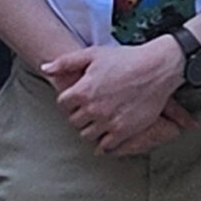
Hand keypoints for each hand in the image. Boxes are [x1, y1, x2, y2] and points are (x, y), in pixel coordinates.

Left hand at [42, 37, 188, 155]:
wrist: (157, 68)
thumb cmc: (125, 59)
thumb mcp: (92, 54)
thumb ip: (65, 62)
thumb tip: (44, 68)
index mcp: (82, 91)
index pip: (63, 105)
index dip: (70, 101)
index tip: (79, 98)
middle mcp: (92, 109)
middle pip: (74, 121)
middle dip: (80, 115)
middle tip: (90, 110)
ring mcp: (108, 121)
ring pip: (87, 135)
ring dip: (91, 129)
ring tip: (100, 120)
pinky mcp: (124, 131)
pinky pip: (106, 146)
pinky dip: (105, 142)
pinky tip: (108, 134)